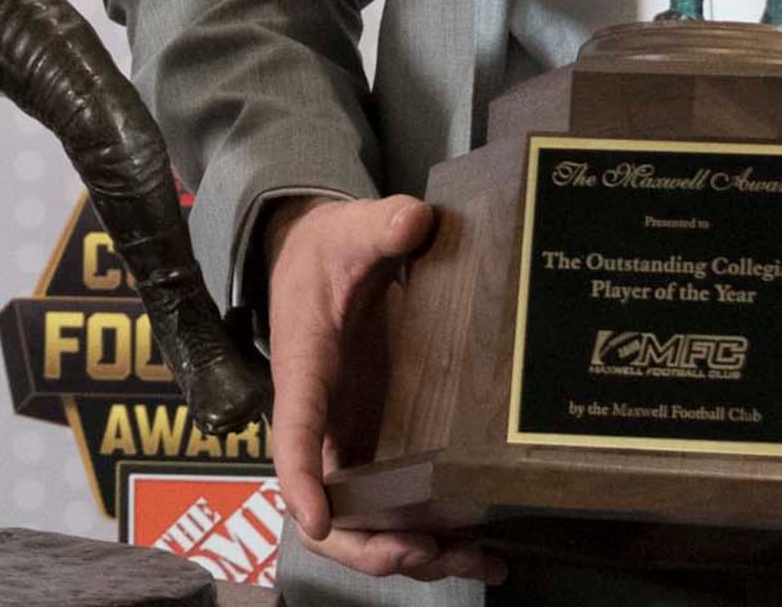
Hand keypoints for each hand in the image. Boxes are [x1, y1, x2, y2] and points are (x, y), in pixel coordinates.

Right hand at [262, 196, 502, 587]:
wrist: (321, 259)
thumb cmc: (328, 252)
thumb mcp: (349, 230)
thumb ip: (379, 227)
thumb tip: (413, 219)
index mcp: (305, 371)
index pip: (295, 433)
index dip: (302, 480)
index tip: (317, 521)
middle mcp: (325, 422)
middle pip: (329, 506)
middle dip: (368, 544)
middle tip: (421, 550)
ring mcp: (353, 440)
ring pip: (366, 522)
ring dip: (412, 553)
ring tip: (473, 561)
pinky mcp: (381, 446)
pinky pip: (397, 509)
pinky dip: (433, 538)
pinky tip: (487, 551)